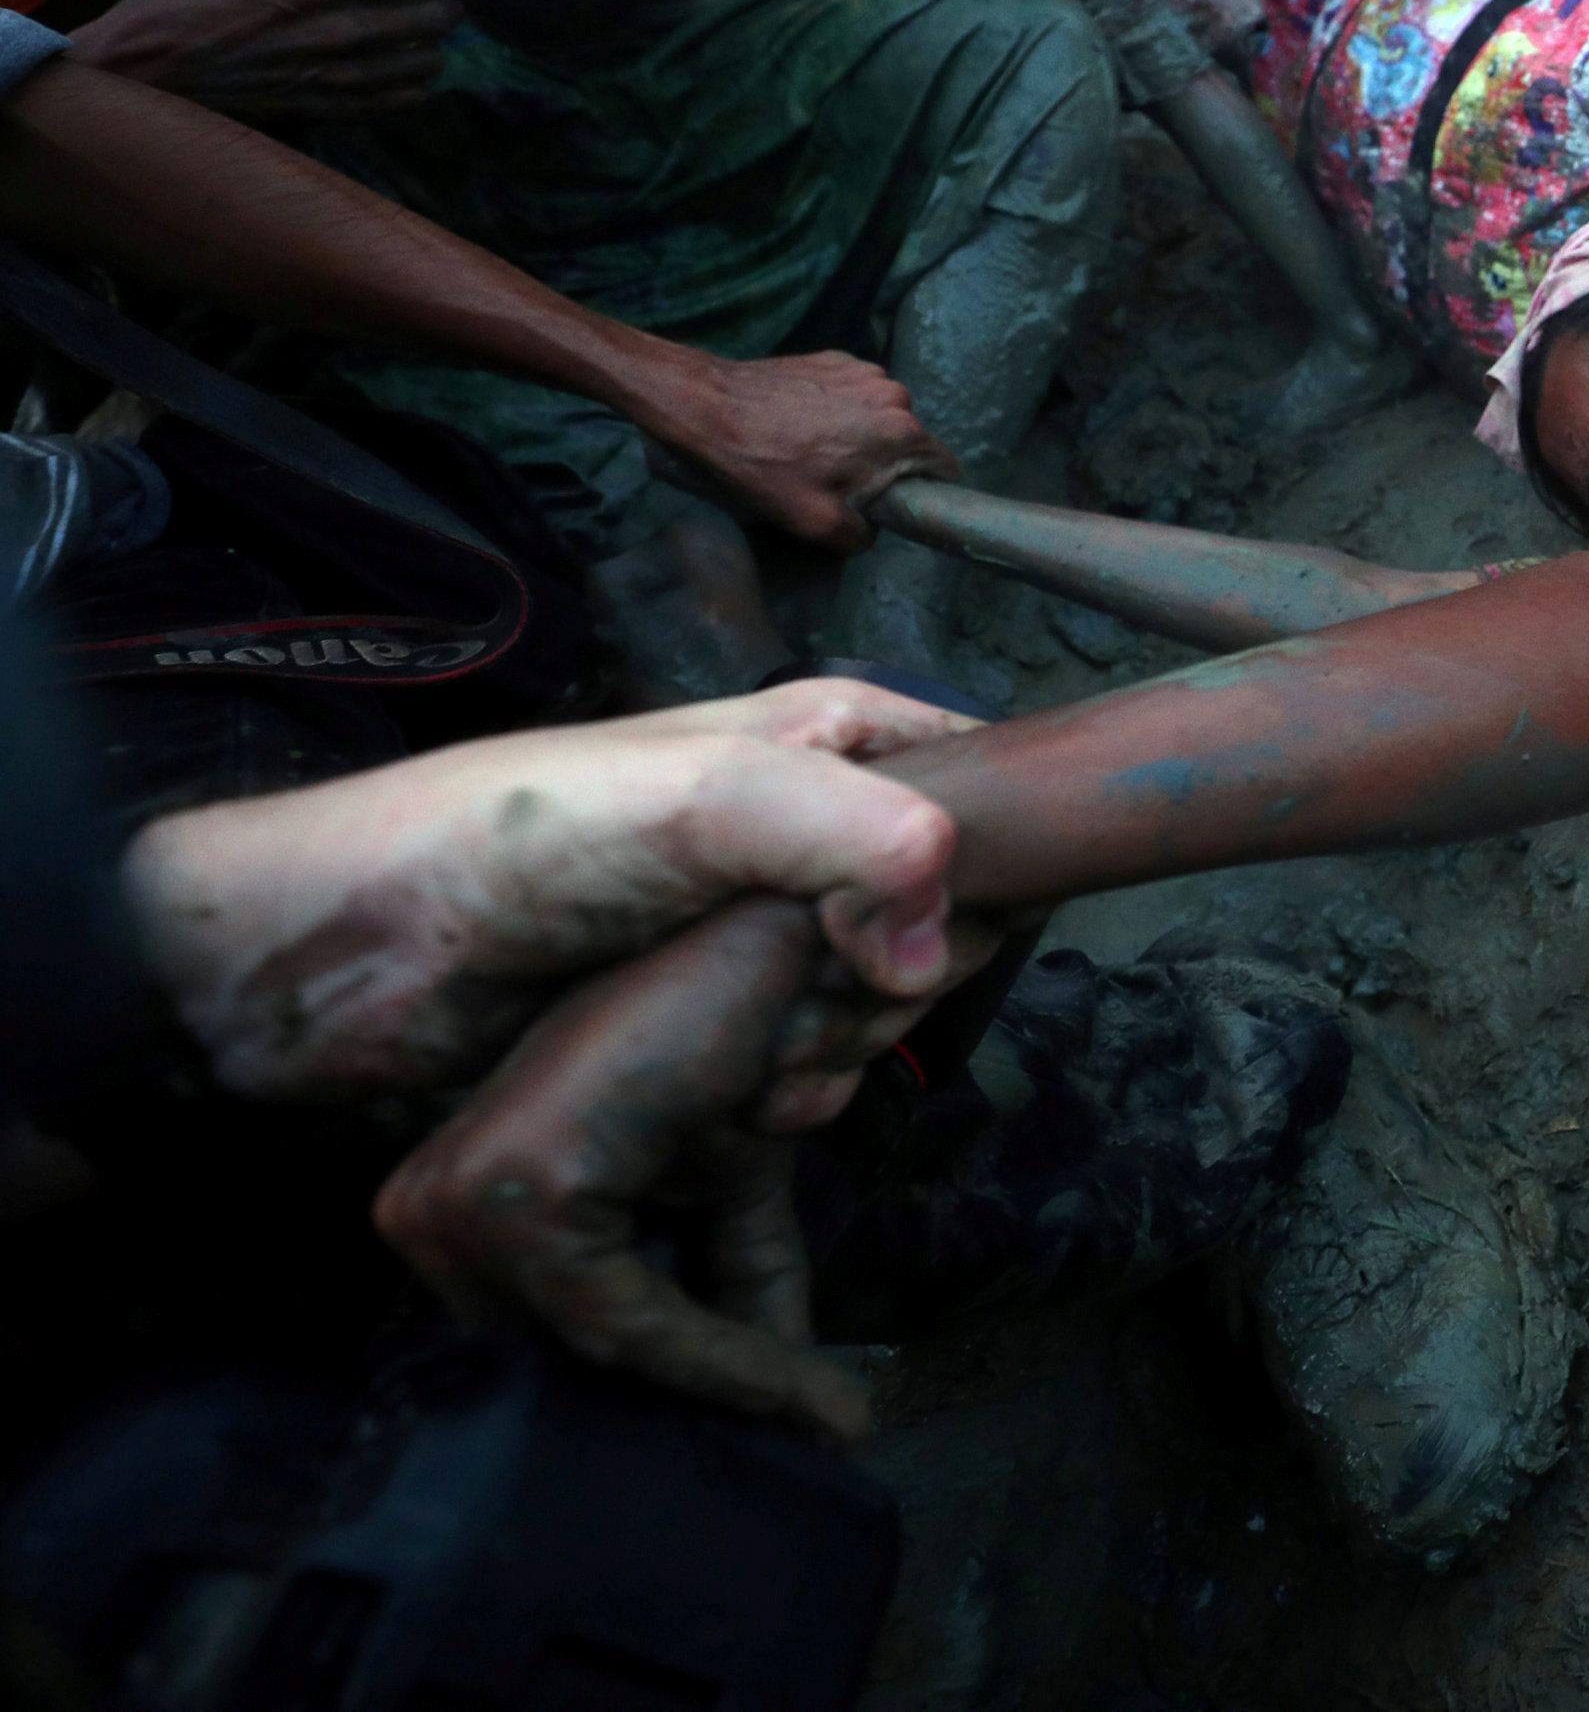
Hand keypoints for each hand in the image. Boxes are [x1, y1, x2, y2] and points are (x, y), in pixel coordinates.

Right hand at [69, 0, 463, 121]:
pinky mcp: (320, 109)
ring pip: (416, 64)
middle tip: (446, 1)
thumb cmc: (183, 4)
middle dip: (442, 7)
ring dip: (433, 49)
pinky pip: (389, 102)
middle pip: (423, 19)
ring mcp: (331, 76)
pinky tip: (419, 80)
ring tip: (435, 39)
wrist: (141, 71)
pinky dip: (411, 89)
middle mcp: (334, 31)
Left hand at [120, 692, 972, 1103]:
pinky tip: (748, 1115)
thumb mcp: (700, 799)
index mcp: (831, 738)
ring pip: (881, 1002)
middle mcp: (808, 826)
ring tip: (770, 1079)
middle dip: (900, 989)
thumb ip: (851, 838)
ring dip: (842, 1054)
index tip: (920, 945)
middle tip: (815, 1019)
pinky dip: (795, 1097)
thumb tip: (931, 950)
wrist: (335, 952)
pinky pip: (808, 1064)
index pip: (989, 793)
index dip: (982, 878)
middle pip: (945, 917)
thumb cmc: (514, 842)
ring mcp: (756, 928)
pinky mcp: (705, 1016)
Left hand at [372, 898, 871, 1436]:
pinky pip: (633, 1325)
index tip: (777, 1423)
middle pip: (570, 1359)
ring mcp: (467, 1202)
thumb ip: (728, 1282)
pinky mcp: (526, 1199)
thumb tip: (783, 1405)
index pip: (548, 1341)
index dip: (671, 1387)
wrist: (778, 927)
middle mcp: (432, 1208)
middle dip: (694, 1398)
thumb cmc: (742, 1027)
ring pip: (606, 1354)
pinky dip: (733, 1364)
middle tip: (808, 1428)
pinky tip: (813, 1393)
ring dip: (730, 1390)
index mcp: (457, 1201)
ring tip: (830, 1418)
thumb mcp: (724, 1178)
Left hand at [631, 350, 957, 550]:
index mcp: (901, 432)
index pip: (943, 467)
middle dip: (884, 465)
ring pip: (879, 417)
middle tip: (837, 482)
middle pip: (908, 441)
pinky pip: (852, 395)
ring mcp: (862, 370)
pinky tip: (800, 425)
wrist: (707, 407)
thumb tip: (868, 530)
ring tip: (812, 451)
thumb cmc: (762, 465)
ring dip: (860, 436)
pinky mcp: (833, 359)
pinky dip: (837, 411)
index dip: (926, 492)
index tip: (896, 505)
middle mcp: (892, 393)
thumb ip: (860, 536)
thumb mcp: (814, 523)